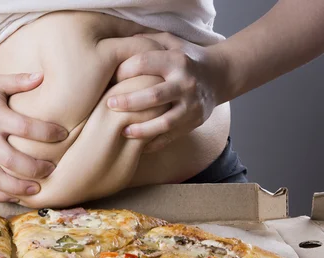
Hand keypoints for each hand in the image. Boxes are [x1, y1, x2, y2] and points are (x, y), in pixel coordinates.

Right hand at [0, 72, 67, 201]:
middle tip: (52, 168)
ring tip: (36, 189)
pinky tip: (17, 197)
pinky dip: (1, 194)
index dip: (47, 133)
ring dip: (18, 187)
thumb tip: (42, 76)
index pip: (25, 127)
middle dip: (35, 168)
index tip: (63, 135)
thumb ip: (19, 80)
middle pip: (12, 160)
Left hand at [107, 33, 225, 152]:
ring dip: (141, 129)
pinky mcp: (193, 122)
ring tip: (123, 131)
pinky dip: (152, 143)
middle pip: (154, 96)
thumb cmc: (187, 58)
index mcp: (178, 60)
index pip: (145, 63)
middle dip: (128, 102)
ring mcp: (192, 105)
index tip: (111, 78)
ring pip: (164, 122)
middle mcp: (186, 83)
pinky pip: (170, 137)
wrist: (220, 76)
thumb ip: (149, 40)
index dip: (124, 70)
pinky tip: (137, 145)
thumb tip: (120, 42)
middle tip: (109, 104)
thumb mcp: (172, 43)